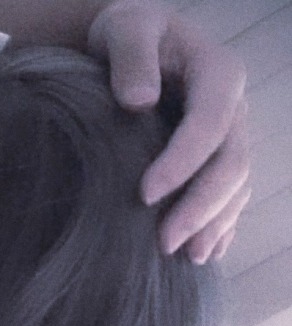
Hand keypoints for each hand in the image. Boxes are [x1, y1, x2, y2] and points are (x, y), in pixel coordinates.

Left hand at [88, 1, 249, 263]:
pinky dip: (221, 224)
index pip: (209, 124)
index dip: (182, 163)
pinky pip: (231, 195)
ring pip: (235, 186)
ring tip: (189, 257)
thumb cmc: (130, 36)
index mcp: (217, 74)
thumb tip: (138, 102)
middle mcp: (232, 109)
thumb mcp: (127, 30)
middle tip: (165, 243)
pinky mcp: (217, 157)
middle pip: (230, 164)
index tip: (144, 194)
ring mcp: (229, 136)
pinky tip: (207, 250)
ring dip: (215, 224)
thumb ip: (132, 58)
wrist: (137, 47)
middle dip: (201, 208)